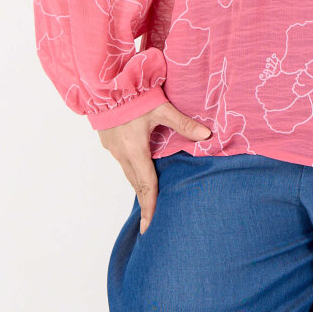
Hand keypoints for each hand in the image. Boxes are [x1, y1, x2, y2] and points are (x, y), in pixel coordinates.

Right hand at [98, 99, 211, 233]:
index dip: (150, 205)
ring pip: (128, 172)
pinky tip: (138, 170)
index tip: (149, 226)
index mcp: (135, 150)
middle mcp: (122, 153)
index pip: (146, 184)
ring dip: (138, 186)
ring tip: (147, 199)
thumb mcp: (161, 108)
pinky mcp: (108, 141)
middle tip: (149, 221)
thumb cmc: (133, 95)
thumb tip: (206, 135)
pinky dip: (131, 171)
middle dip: (144, 201)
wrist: (105, 85)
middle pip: (136, 183)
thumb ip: (183, 123)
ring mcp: (113, 148)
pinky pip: (122, 162)